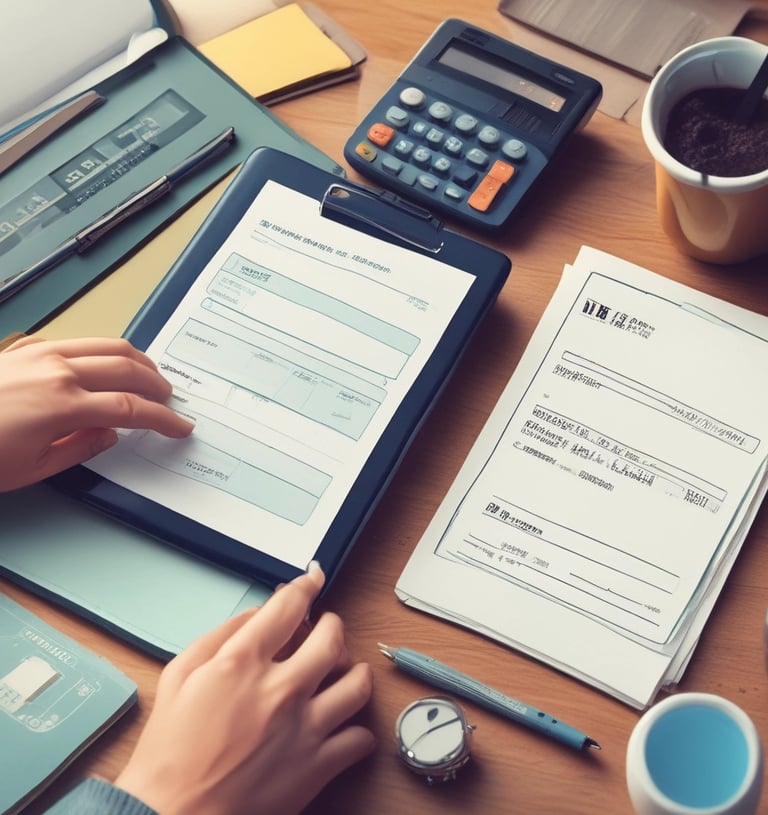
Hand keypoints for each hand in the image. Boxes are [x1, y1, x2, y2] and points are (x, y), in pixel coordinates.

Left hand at [0, 336, 193, 490]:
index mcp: (62, 404)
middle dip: (156, 384)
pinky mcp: (26, 348)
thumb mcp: (33, 467)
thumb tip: (108, 435)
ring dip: (136, 359)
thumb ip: (81, 449)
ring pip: (107, 344)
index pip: (131, 409)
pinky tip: (105, 364)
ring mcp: (41, 353)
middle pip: (127, 367)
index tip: (179, 426)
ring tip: (147, 375)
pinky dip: (103, 351)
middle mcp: (56, 371)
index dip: (162, 419)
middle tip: (168, 399)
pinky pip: (79, 341)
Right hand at [115, 566, 374, 814]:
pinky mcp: (317, 766)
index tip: (312, 581)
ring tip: (346, 672)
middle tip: (327, 629)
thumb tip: (254, 615)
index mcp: (242, 663)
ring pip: (357, 682)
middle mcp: (280, 688)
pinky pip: (360, 737)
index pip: (288, 606)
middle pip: (332, 636)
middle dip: (332, 625)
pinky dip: (357, 729)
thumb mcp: (178, 678)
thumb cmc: (168, 755)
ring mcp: (303, 727)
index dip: (305, 586)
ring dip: (355, 671)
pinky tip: (342, 725)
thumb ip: (218, 637)